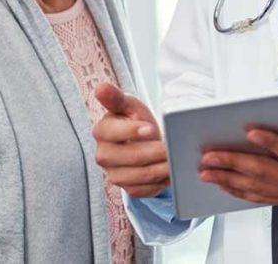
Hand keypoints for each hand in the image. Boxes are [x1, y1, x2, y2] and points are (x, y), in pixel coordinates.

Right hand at [92, 83, 169, 197]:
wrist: (142, 142)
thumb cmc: (135, 120)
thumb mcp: (129, 105)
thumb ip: (116, 97)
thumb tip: (101, 87)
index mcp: (102, 131)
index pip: (113, 132)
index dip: (132, 131)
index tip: (151, 128)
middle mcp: (104, 155)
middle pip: (131, 156)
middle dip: (155, 151)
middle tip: (173, 147)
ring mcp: (114, 175)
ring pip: (141, 175)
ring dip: (161, 167)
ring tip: (176, 159)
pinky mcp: (127, 188)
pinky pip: (146, 189)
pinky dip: (160, 181)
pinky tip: (170, 171)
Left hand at [199, 98, 277, 225]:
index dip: (271, 141)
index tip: (250, 130)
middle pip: (261, 172)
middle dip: (232, 162)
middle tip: (208, 154)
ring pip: (254, 187)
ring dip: (227, 178)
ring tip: (204, 170)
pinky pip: (259, 197)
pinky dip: (238, 190)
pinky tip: (222, 185)